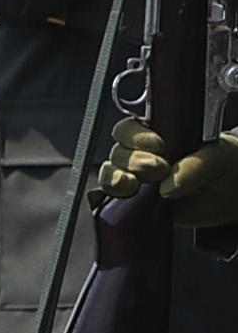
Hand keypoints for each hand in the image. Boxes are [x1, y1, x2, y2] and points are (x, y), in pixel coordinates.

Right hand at [96, 121, 237, 228]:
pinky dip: (107, 198)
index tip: (158, 146)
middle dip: (133, 161)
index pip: (130, 129)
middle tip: (158, 169)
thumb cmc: (226, 165)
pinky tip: (121, 199)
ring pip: (110, 174)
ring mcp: (137, 179)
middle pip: (117, 152)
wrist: (233, 192)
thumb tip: (168, 186)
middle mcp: (142, 155)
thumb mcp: (217, 159)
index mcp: (157, 135)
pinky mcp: (135, 203)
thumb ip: (194, 168)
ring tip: (134, 186)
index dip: (137, 137)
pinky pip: (110, 198)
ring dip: (117, 179)